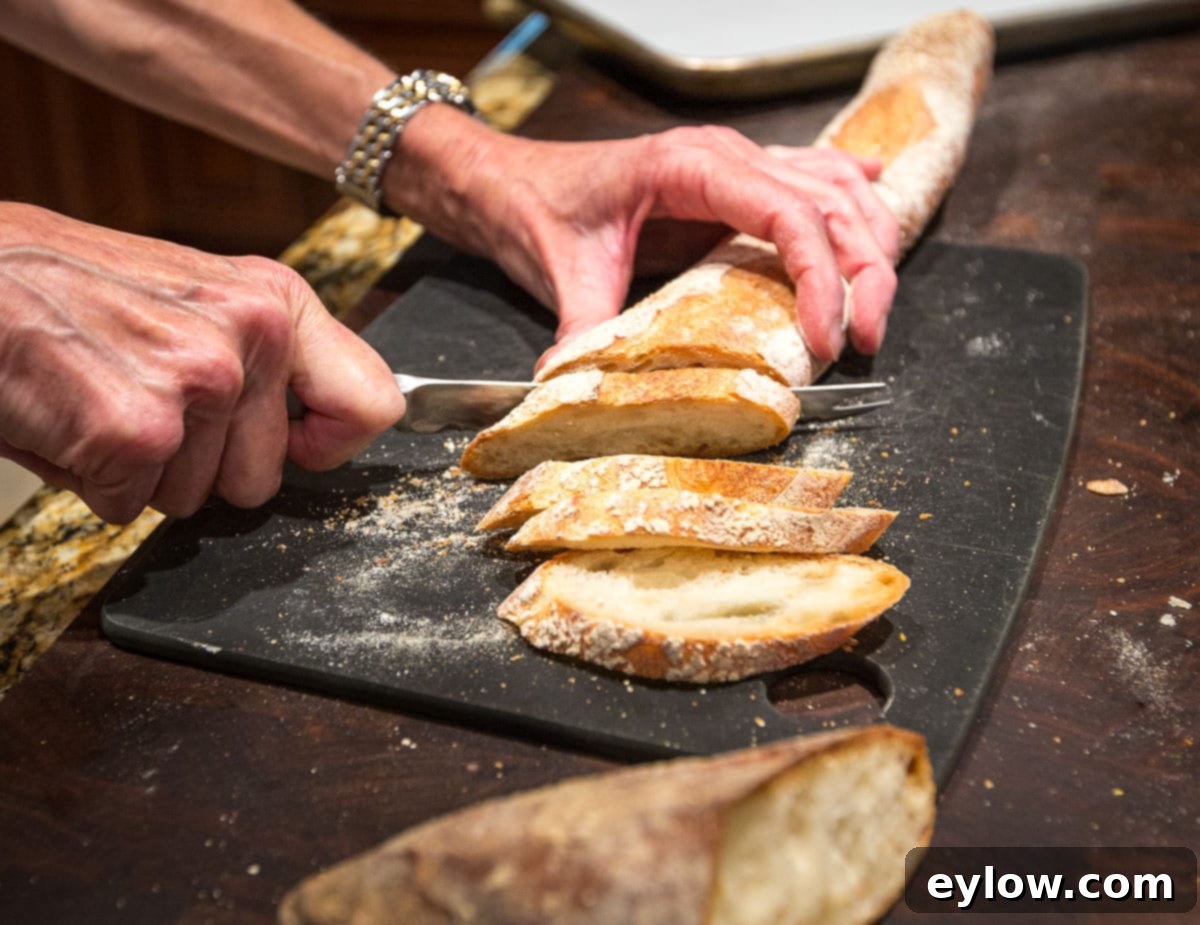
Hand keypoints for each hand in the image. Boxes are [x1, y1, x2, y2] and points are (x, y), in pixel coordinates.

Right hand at [0, 204, 403, 523]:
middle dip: (197, 463)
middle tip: (140, 398)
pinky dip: (90, 479)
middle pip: (263, 480)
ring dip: (140, 469)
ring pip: (194, 499)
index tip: (297, 445)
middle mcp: (252, 334)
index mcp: (276, 301)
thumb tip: (319, 429)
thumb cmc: (70, 289)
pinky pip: (130, 506)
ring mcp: (200, 382)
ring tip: (98, 394)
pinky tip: (69, 416)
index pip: (373, 404)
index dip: (330, 445)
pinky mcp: (140, 430)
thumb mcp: (195, 299)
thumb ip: (264, 359)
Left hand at [387, 106, 898, 364]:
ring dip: (870, 242)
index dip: (822, 275)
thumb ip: (583, 326)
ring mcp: (734, 162)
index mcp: (691, 166)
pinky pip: (811, 173)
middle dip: (865, 271)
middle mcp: (725, 155)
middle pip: (831, 201)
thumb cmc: (538, 209)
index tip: (827, 337)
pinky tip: (880, 190)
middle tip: (868, 339)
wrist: (510, 180)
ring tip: (875, 307)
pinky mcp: (732, 180)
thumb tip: (578, 385)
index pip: (788, 213)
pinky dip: (851, 190)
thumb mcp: (563, 270)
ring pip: (835, 186)